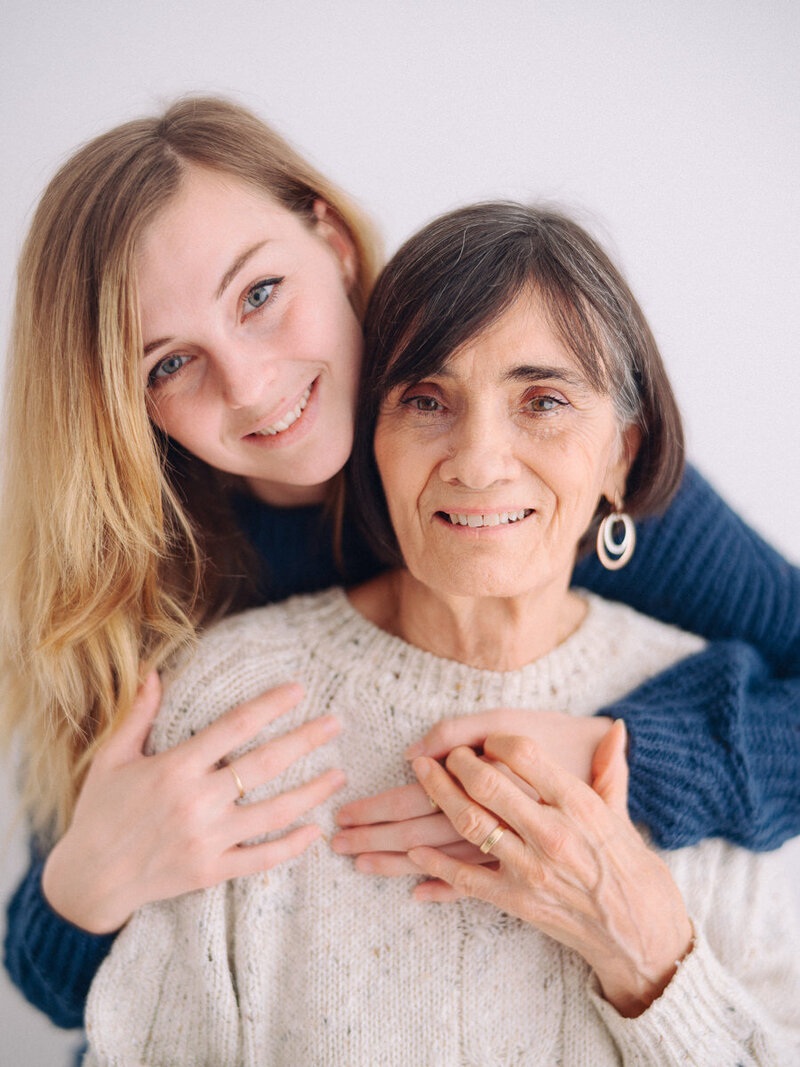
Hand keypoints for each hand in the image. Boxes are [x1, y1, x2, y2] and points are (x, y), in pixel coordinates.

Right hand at [42, 674, 343, 933]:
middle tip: (337, 723)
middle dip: (306, 740)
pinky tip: (314, 831)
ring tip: (340, 775)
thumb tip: (154, 671)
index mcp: (175, 768)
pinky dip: (291, 846)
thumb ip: (138, 714)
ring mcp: (207, 839)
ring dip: (312, 792)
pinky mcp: (211, 871)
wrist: (87, 880)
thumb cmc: (99, 812)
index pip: (234, 727)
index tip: (299, 690)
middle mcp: (196, 801)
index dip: (270, 705)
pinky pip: (261, 859)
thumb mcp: (113, 758)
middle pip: (265, 764)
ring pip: (274, 812)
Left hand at [407, 723, 693, 1017]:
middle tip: (446, 753)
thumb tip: (617, 727)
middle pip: (488, 786)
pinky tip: (414, 850)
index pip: (525, 755)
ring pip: (470, 824)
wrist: (640, 934)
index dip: (497, 740)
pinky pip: (465, 879)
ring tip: (422, 775)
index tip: (486, 739)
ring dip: (439, 795)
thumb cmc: (630, 868)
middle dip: (458, 763)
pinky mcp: (516, 900)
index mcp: (578, 805)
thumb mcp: (620, 812)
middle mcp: (551, 833)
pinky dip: (435, 864)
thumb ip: (609, 767)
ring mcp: (530, 869)